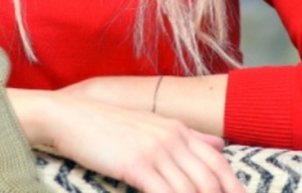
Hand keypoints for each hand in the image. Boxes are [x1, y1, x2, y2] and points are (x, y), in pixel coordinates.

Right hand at [9, 88, 243, 192]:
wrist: (67, 115)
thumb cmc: (104, 124)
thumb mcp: (151, 124)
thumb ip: (187, 136)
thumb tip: (219, 145)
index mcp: (177, 129)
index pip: (219, 163)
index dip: (234, 188)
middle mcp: (172, 138)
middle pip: (210, 181)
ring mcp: (155, 151)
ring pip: (192, 190)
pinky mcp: (136, 165)